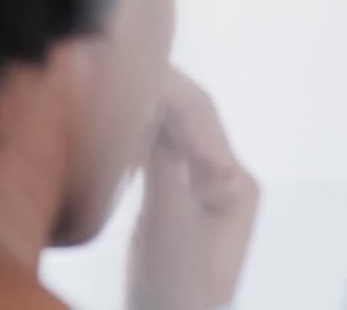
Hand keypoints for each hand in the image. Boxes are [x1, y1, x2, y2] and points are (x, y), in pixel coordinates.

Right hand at [129, 70, 258, 309]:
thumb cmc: (179, 288)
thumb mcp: (170, 225)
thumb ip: (163, 165)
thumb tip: (150, 109)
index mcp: (236, 180)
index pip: (200, 114)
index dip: (166, 83)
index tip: (131, 60)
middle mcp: (225, 178)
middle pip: (188, 117)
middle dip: (155, 89)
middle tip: (113, 62)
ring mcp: (200, 190)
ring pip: (171, 133)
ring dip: (145, 108)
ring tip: (110, 83)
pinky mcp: (175, 203)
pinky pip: (158, 155)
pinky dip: (137, 136)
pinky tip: (113, 126)